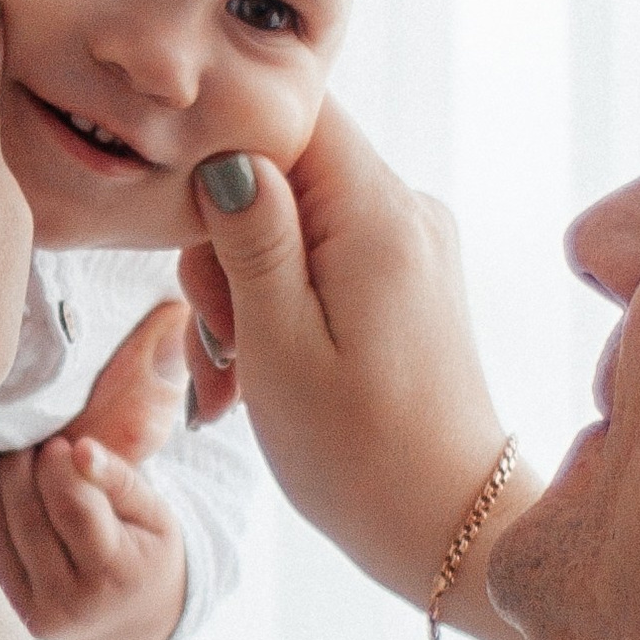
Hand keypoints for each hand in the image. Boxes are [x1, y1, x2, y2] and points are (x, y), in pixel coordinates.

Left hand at [0, 301, 193, 639]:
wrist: (139, 619)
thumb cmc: (148, 548)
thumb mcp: (156, 511)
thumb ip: (122, 476)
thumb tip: (82, 445)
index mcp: (117, 572)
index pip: (71, 502)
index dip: (58, 462)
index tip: (60, 440)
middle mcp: (72, 602)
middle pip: (28, 514)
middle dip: (25, 467)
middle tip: (32, 443)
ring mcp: (37, 613)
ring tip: (14, 457)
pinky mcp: (10, 613)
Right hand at [179, 102, 524, 616]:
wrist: (450, 529)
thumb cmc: (359, 455)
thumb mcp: (281, 347)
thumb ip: (252, 240)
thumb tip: (228, 153)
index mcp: (378, 214)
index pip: (290, 110)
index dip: (222, 152)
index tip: (190, 234)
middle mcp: (404, 211)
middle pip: (278, 171)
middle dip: (222, 250)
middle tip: (220, 344)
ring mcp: (407, 246)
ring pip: (287, 224)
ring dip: (241, 295)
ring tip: (236, 378)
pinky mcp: (401, 282)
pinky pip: (316, 265)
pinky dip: (276, 312)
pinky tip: (259, 376)